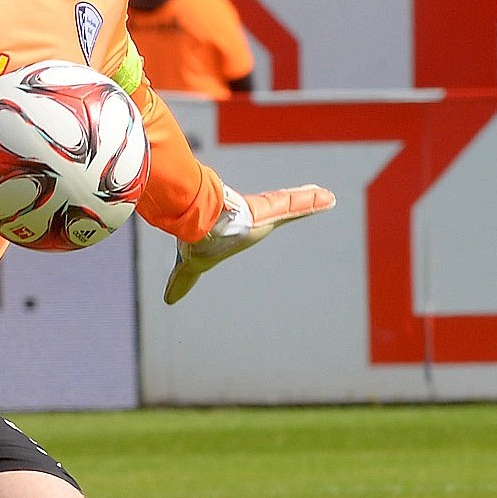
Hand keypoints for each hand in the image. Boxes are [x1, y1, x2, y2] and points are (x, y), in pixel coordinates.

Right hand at [164, 185, 335, 304]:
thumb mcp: (191, 266)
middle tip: (310, 198)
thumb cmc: (196, 246)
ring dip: (307, 201)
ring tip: (326, 197)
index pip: (253, 222)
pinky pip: (294, 204)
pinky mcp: (269, 210)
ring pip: (288, 204)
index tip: (262, 217)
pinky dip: (311, 202)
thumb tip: (168, 300)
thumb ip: (182, 281)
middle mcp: (252, 219)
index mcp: (238, 230)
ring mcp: (262, 212)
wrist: (196, 229)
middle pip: (276, 209)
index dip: (260, 219)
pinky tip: (328, 198)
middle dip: (292, 205)